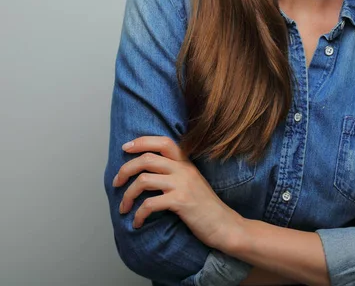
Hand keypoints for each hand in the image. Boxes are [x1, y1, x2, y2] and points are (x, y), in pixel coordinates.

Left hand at [112, 136, 242, 249]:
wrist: (224, 224)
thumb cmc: (205, 207)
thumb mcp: (192, 183)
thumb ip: (176, 174)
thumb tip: (148, 174)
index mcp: (186, 163)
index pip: (163, 142)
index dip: (142, 141)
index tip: (126, 148)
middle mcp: (183, 169)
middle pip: (147, 158)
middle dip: (125, 169)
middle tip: (116, 182)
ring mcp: (182, 184)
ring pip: (144, 180)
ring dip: (127, 195)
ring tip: (123, 207)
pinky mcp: (181, 202)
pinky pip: (149, 204)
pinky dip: (138, 214)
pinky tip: (137, 223)